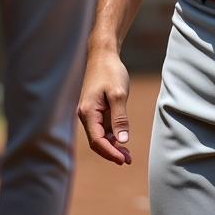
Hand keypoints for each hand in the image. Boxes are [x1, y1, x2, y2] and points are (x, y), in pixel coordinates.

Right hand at [77, 48, 132, 165]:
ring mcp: (90, 112)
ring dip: (112, 146)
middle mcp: (86, 114)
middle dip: (111, 152)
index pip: (97, 141)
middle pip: (96, 141)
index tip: (124, 160)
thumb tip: (122, 141)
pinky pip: (102, 127)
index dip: (110, 153)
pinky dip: (112, 135)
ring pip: (99, 136)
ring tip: (128, 155)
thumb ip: (120, 118)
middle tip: (129, 160)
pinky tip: (122, 140)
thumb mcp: (118, 94)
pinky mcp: (95, 108)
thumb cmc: (110, 71)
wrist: (103, 54)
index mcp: (88, 112)